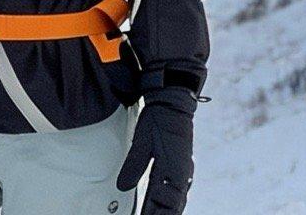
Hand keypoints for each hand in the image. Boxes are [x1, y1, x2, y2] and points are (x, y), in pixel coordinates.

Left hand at [116, 86, 196, 213]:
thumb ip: (134, 165)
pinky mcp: (181, 167)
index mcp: (175, 169)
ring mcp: (183, 172)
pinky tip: (160, 207)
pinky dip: (170, 203)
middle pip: (173, 206)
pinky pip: (177, 192)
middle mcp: (182, 174)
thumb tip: (122, 188)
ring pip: (176, 201)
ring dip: (165, 211)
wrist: (172, 102)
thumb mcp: (143, 141)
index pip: (167, 202)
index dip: (156, 213)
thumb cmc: (158, 120)